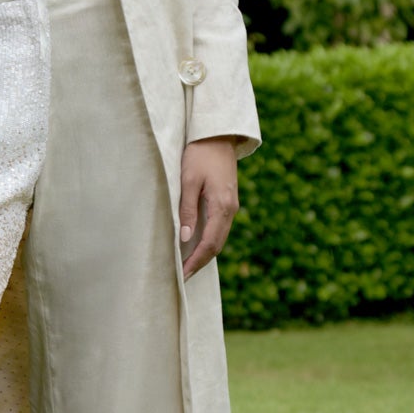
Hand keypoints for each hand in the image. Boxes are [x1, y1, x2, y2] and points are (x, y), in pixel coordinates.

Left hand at [179, 136, 238, 279]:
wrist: (217, 135)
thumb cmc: (200, 155)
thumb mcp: (188, 180)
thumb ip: (187, 209)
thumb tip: (185, 238)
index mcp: (222, 206)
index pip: (210, 243)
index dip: (196, 262)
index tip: (182, 275)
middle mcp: (230, 210)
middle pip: (217, 245)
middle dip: (200, 263)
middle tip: (182, 277)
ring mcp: (231, 206)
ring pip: (219, 238)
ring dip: (204, 254)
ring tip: (187, 266)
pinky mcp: (227, 202)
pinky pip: (219, 228)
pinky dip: (208, 241)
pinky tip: (195, 246)